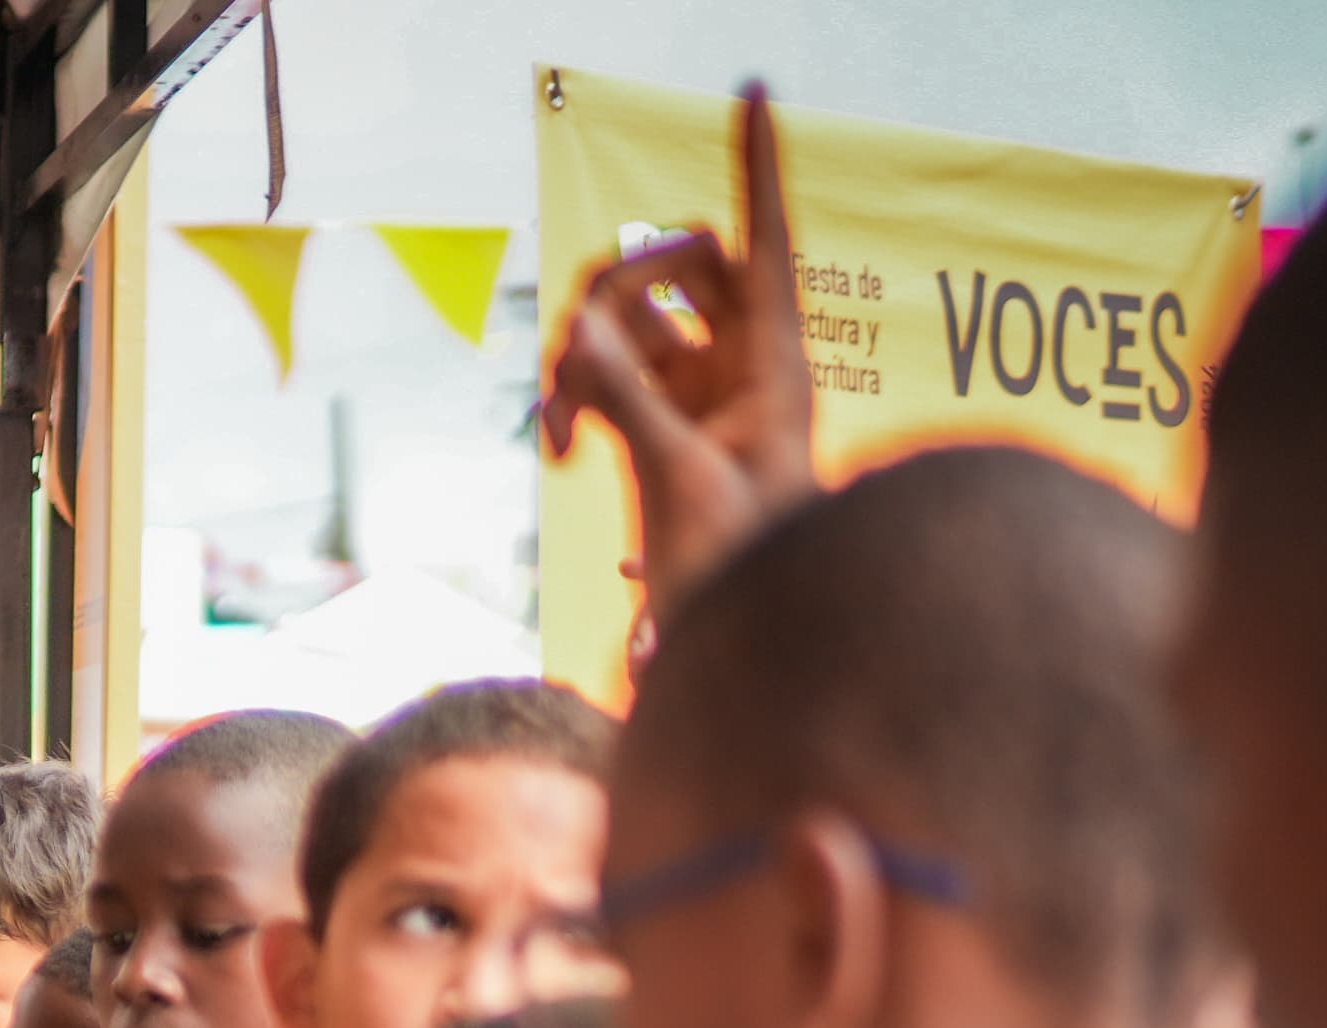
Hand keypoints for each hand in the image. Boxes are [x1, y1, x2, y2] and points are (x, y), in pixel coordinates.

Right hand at [540, 82, 818, 615]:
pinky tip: (553, 453)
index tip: (751, 87)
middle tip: (580, 363)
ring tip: (556, 433)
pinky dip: (569, 402)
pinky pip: (601, 377)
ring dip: (578, 360)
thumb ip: (628, 398)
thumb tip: (579, 331)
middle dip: (616, 297)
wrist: (738, 640)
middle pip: (673, 268)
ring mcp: (694, 390)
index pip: (766, 235)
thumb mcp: (682, 477)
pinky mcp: (656, 423)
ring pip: (626, 322)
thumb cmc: (740, 569)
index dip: (759, 160)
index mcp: (773, 361)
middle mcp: (736, 362)